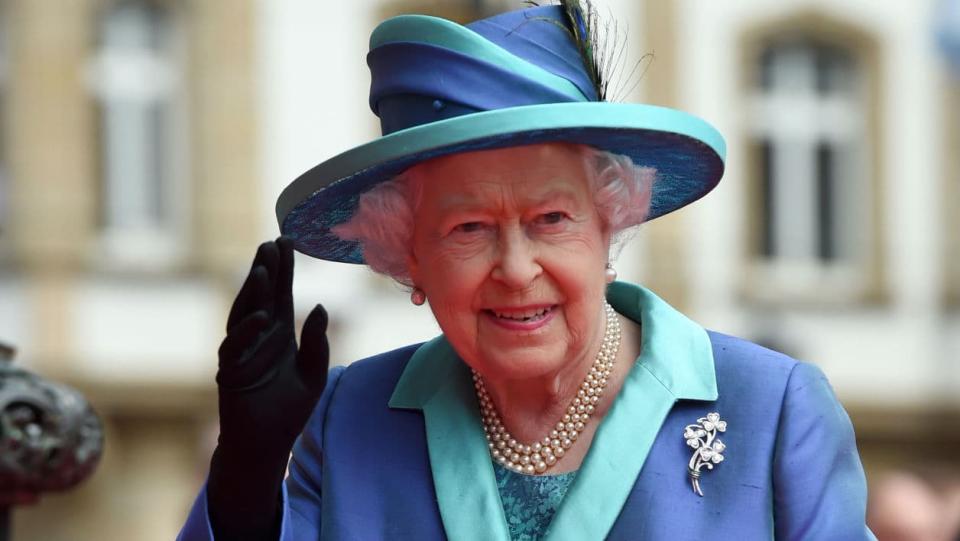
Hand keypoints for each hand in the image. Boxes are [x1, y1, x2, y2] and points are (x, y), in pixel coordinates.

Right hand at [207, 236, 328, 539]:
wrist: (267, 444)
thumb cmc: (290, 409)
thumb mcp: (314, 374)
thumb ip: (318, 343)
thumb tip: (322, 307)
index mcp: (280, 334)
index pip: (282, 294)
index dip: (284, 269)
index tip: (287, 240)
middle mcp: (259, 337)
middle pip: (262, 298)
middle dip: (266, 270)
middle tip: (272, 243)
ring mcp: (242, 352)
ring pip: (245, 314)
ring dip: (254, 292)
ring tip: (265, 267)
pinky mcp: (231, 372)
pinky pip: (236, 346)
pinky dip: (248, 331)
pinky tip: (263, 315)